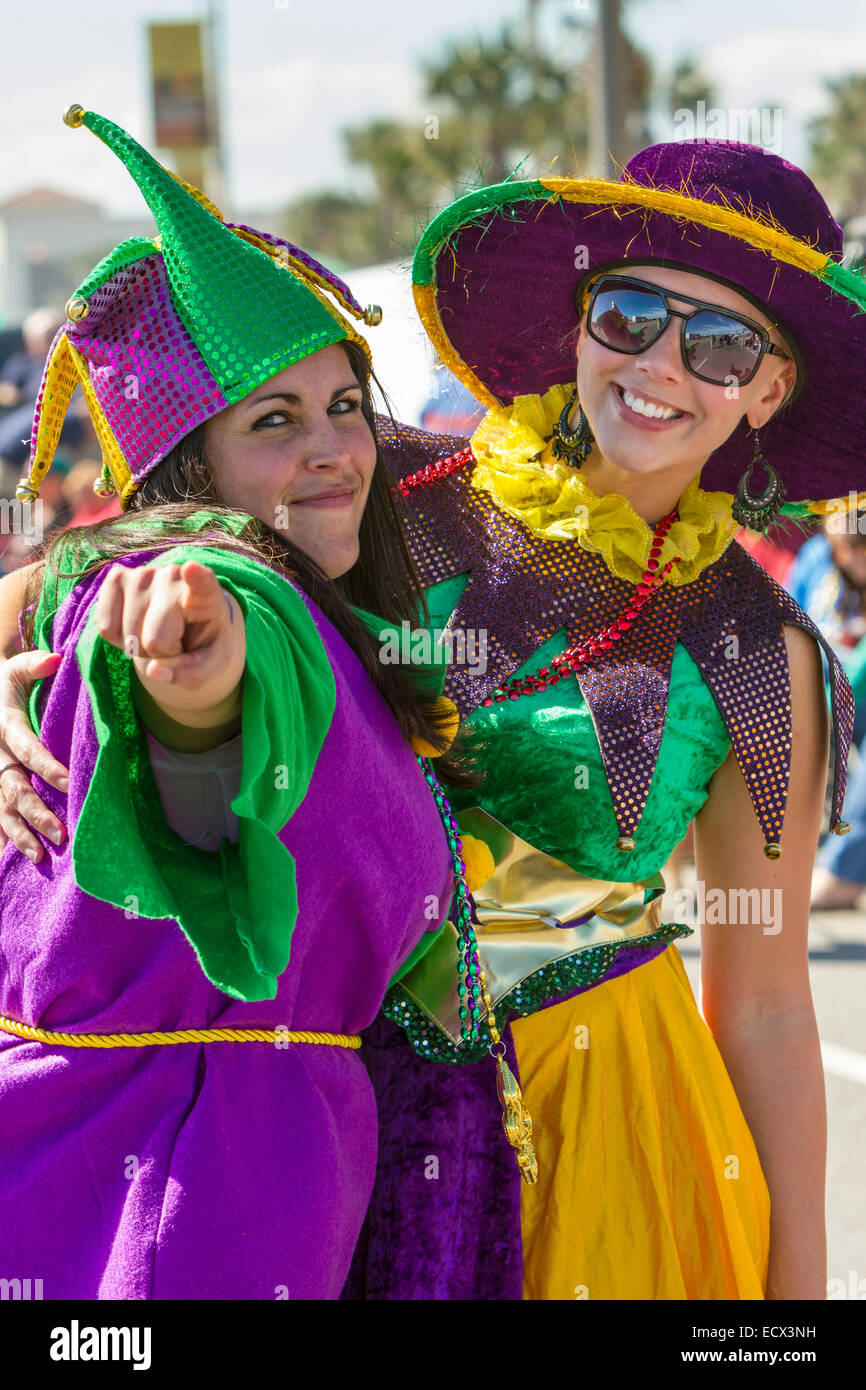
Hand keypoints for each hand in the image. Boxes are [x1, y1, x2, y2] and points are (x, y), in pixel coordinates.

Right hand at [0, 649, 66, 860]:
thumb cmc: (1, 685)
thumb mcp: (13, 670)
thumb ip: (35, 663)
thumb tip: (58, 658)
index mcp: (4, 727)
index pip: (28, 750)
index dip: (47, 767)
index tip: (68, 783)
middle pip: (15, 789)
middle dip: (36, 813)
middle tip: (60, 833)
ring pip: (0, 809)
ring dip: (19, 834)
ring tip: (39, 856)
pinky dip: (0, 839)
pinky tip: (8, 862)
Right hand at [95, 560, 244, 723]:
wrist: (185, 626)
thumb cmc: (201, 645)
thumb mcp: (210, 667)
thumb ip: (190, 674)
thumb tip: (154, 671)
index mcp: (208, 596)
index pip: (203, 584)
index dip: (197, 578)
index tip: (191, 569)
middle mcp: (174, 577)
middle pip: (154, 639)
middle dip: (160, 654)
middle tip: (174, 645)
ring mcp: (143, 574)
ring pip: (127, 635)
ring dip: (138, 649)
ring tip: (157, 635)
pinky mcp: (116, 577)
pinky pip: (105, 627)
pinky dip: (118, 640)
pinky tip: (136, 627)